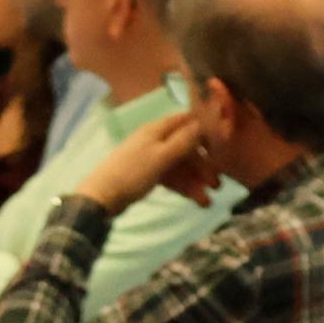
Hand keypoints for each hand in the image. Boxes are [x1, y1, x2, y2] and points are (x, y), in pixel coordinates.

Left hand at [73, 105, 208, 217]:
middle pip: (186, 148)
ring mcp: (151, 158)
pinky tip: (195, 200)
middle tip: (217, 184)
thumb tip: (204, 121)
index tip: (222, 145)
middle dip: (203, 166)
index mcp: (157, 130)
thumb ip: (183, 140)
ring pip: (180, 166)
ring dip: (195, 181)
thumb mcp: (161, 156)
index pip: (186, 121)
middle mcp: (156, 140)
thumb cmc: (132, 173)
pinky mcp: (148, 175)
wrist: (101, 197)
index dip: (205, 130)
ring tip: (207, 201)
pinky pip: (171, 177)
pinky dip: (183, 187)